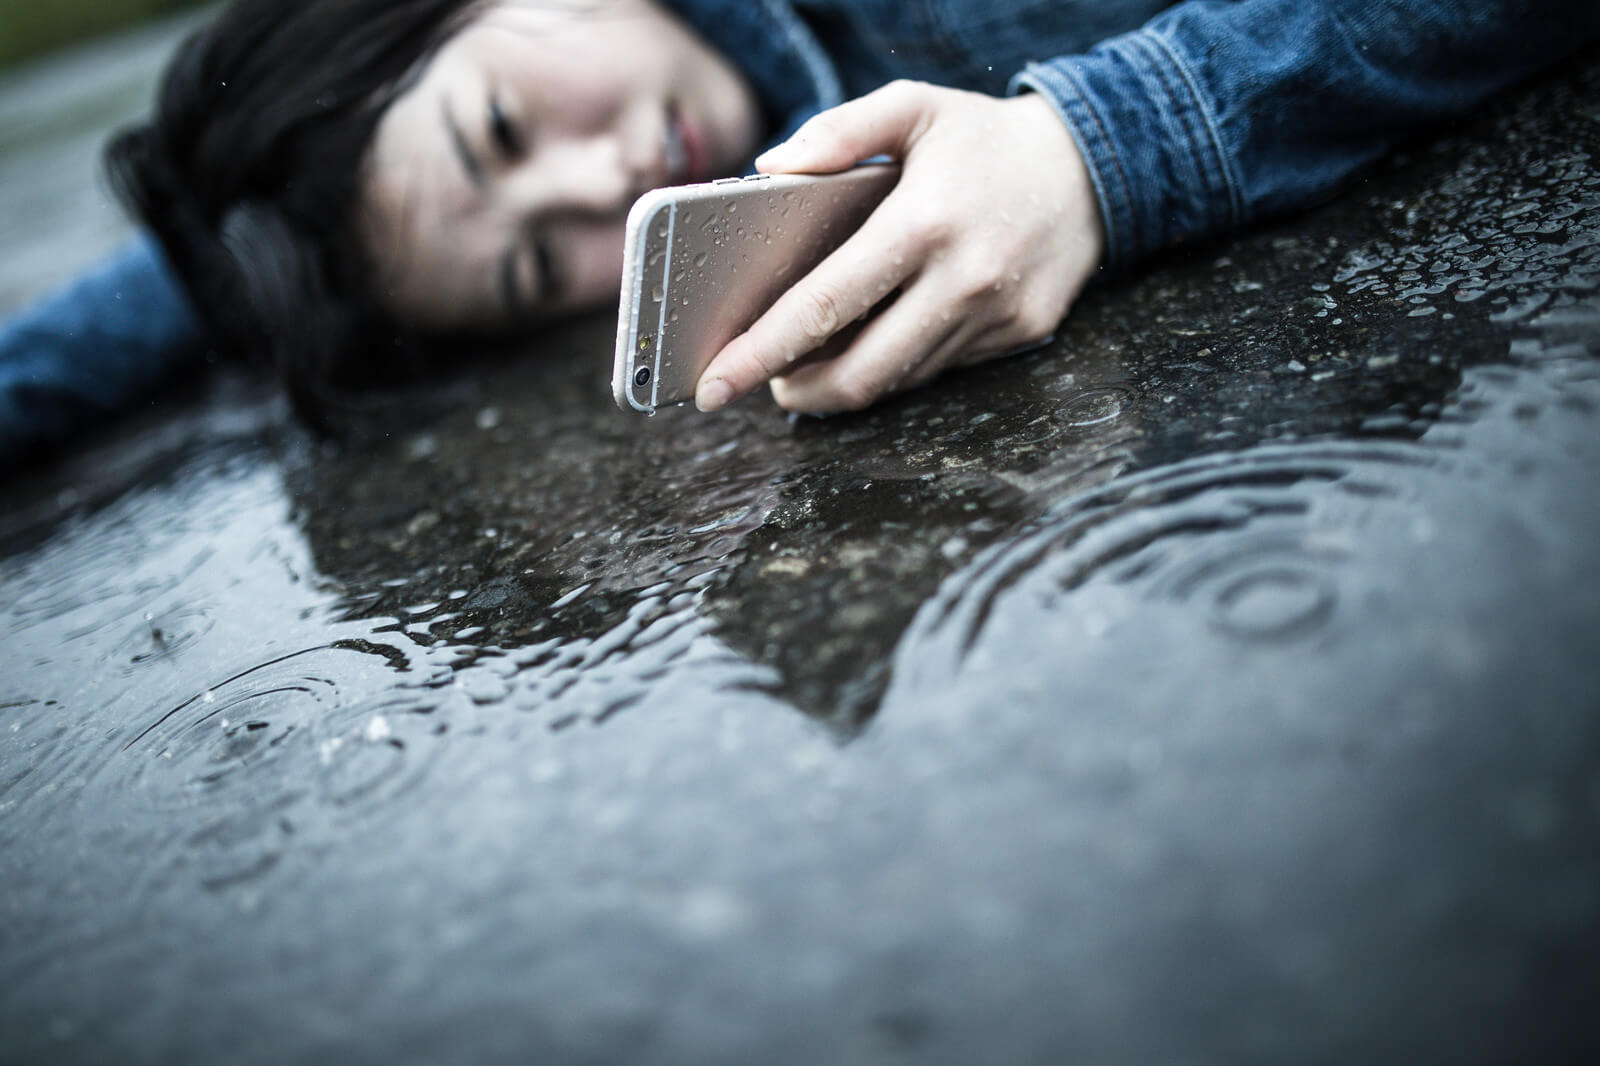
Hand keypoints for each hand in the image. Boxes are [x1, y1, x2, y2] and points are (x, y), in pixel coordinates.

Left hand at [694, 80, 1104, 413]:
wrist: (1093, 165)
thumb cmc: (984, 138)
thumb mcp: (912, 108)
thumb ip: (838, 132)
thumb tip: (768, 170)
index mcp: (923, 223)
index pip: (822, 306)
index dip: (761, 352)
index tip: (715, 383)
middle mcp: (962, 280)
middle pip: (859, 372)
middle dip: (798, 392)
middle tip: (768, 384)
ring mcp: (995, 317)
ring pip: (898, 380)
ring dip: (844, 384)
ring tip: (810, 366)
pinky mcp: (1020, 336)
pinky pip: (939, 369)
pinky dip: (896, 367)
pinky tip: (874, 345)